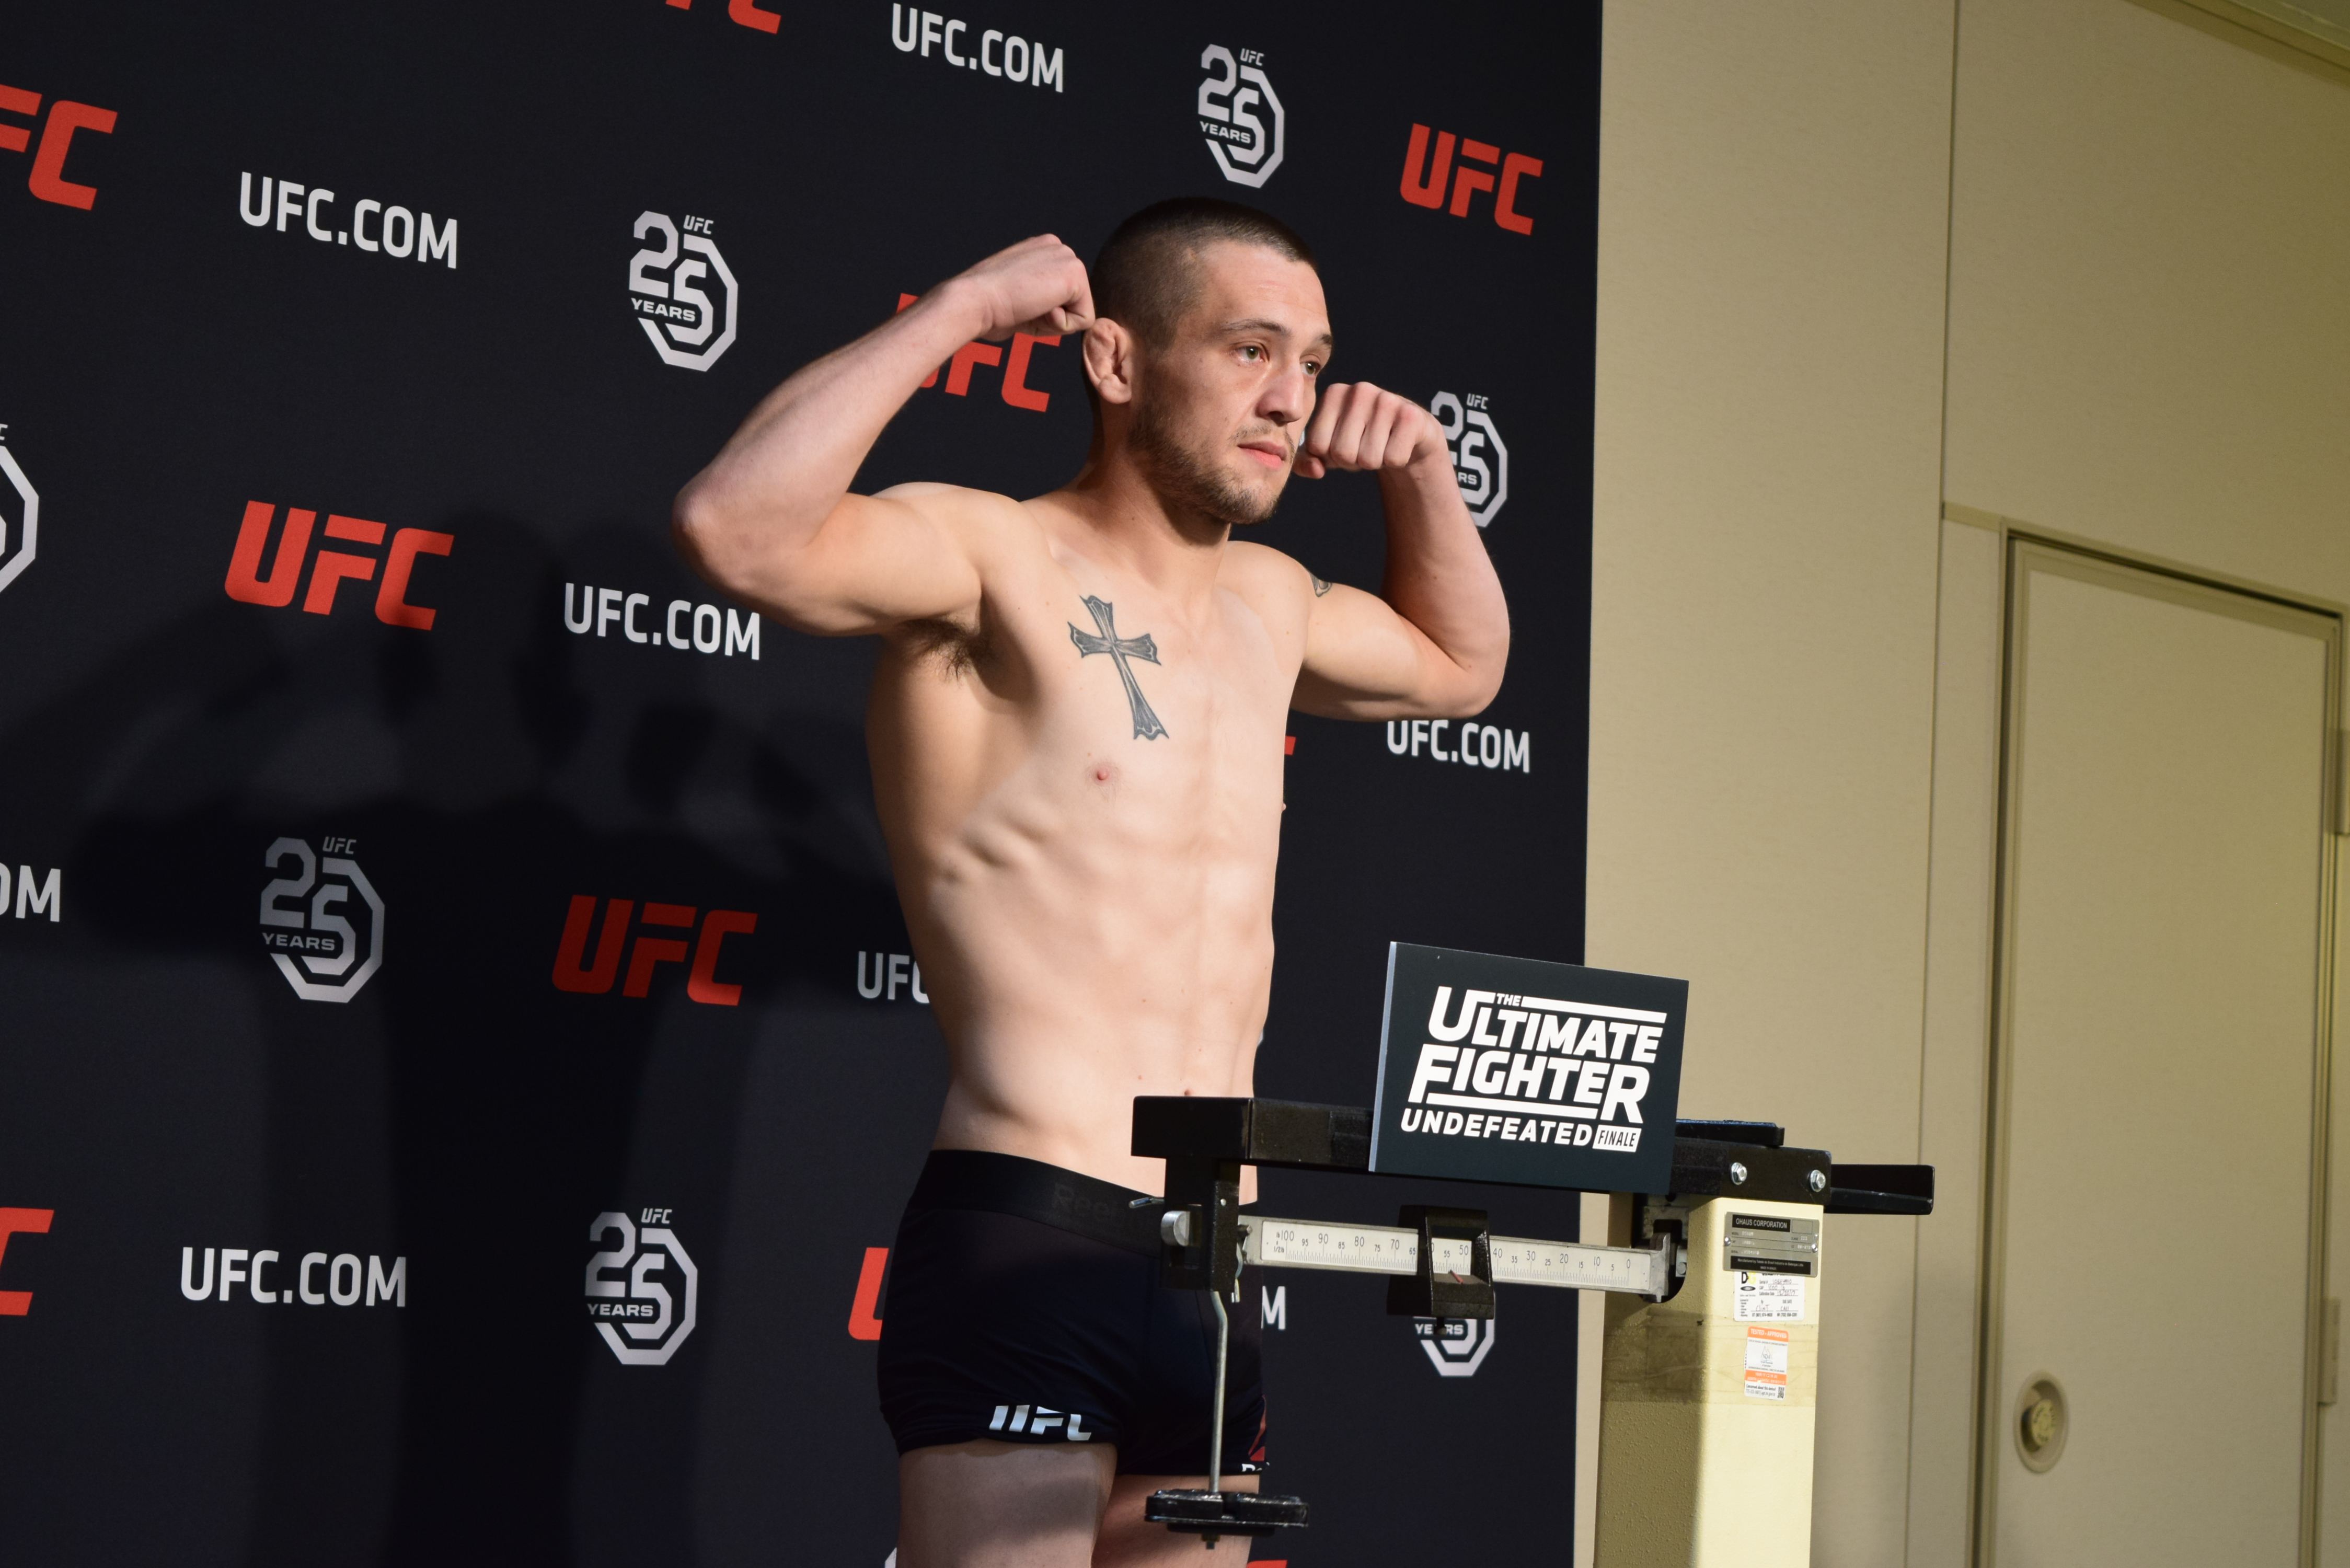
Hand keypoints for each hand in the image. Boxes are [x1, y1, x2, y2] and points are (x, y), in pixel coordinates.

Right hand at [946, 234, 1095, 340]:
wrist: (974, 301)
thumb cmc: (987, 308)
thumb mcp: (1021, 296)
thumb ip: (1043, 297)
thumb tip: (1059, 310)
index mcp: (1043, 250)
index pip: (1063, 296)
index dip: (1043, 313)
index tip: (1017, 302)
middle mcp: (1058, 247)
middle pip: (1075, 304)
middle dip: (1052, 318)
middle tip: (1022, 306)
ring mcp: (1067, 257)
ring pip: (1081, 312)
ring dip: (1055, 322)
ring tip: (1028, 306)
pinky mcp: (1074, 273)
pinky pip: (1085, 320)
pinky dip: (1061, 326)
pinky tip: (1037, 308)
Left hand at [1296, 382, 1445, 478]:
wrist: (1408, 433)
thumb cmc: (1361, 439)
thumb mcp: (1328, 448)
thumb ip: (1307, 461)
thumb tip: (1316, 469)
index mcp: (1333, 393)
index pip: (1317, 446)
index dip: (1331, 456)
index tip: (1345, 443)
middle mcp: (1359, 390)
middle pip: (1342, 453)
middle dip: (1353, 462)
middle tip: (1366, 446)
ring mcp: (1386, 399)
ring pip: (1368, 459)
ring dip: (1375, 462)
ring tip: (1382, 444)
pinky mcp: (1410, 415)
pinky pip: (1393, 459)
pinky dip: (1396, 461)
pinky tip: (1399, 443)